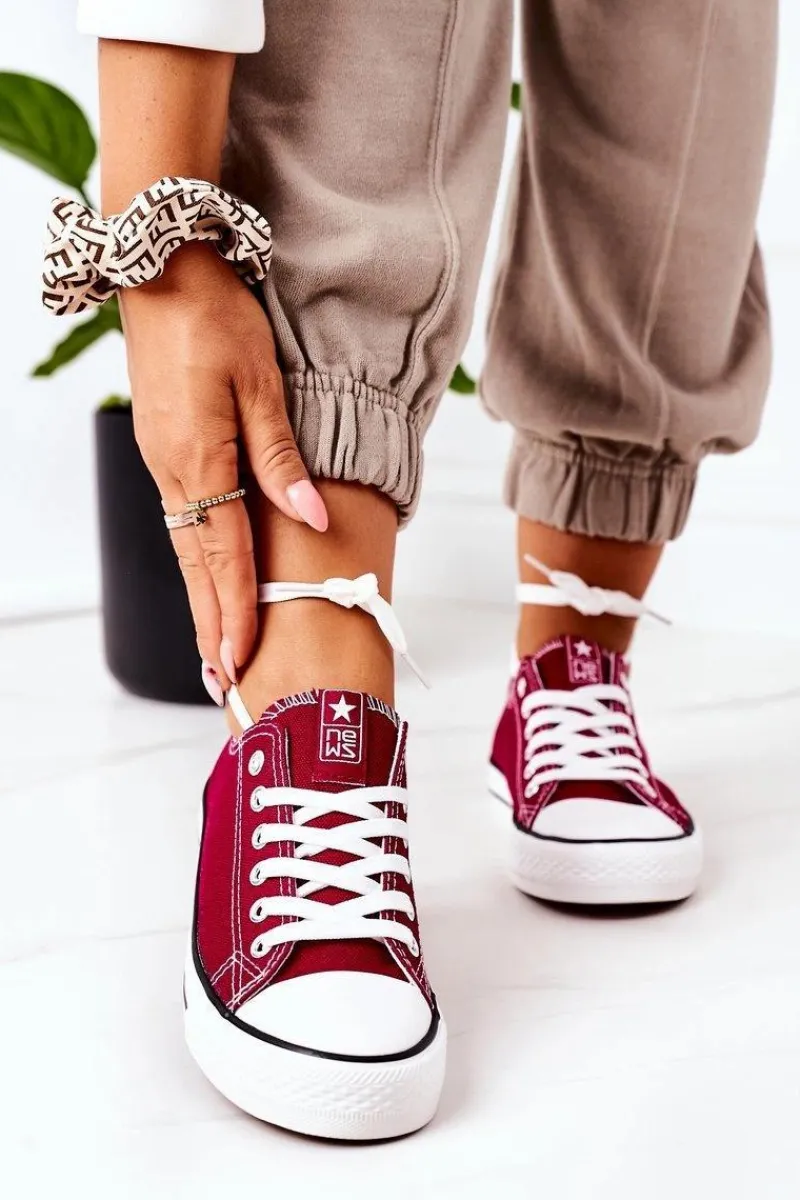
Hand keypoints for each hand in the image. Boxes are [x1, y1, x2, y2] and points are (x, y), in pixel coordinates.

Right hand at [121, 243, 327, 700]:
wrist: (161, 269)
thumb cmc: (214, 318)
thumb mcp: (259, 384)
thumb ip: (282, 458)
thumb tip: (311, 516)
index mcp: (200, 460)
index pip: (224, 554)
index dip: (236, 609)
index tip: (244, 657)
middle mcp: (173, 471)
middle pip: (197, 566)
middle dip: (212, 625)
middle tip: (223, 680)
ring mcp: (163, 462)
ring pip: (186, 548)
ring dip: (202, 601)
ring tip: (215, 649)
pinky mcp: (165, 449)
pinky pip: (182, 522)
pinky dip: (195, 564)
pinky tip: (204, 581)